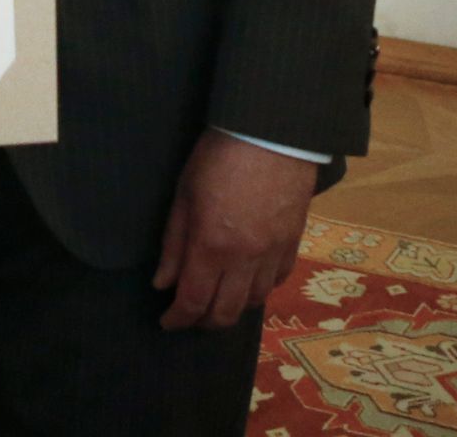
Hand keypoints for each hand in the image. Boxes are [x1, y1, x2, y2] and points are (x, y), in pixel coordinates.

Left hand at [153, 129, 316, 329]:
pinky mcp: (293, 243)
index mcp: (212, 246)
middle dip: (204, 322)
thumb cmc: (217, 156)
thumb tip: (163, 283)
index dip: (178, 319)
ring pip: (254, 302)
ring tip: (216, 299)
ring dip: (233, 307)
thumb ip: (173, 243)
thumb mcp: (183, 194)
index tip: (166, 322)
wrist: (269, 134)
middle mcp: (246, 260)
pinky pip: (278, 281)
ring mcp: (273, 254)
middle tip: (189, 316)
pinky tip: (248, 281)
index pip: (193, 301)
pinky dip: (260, 289)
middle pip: (226, 313)